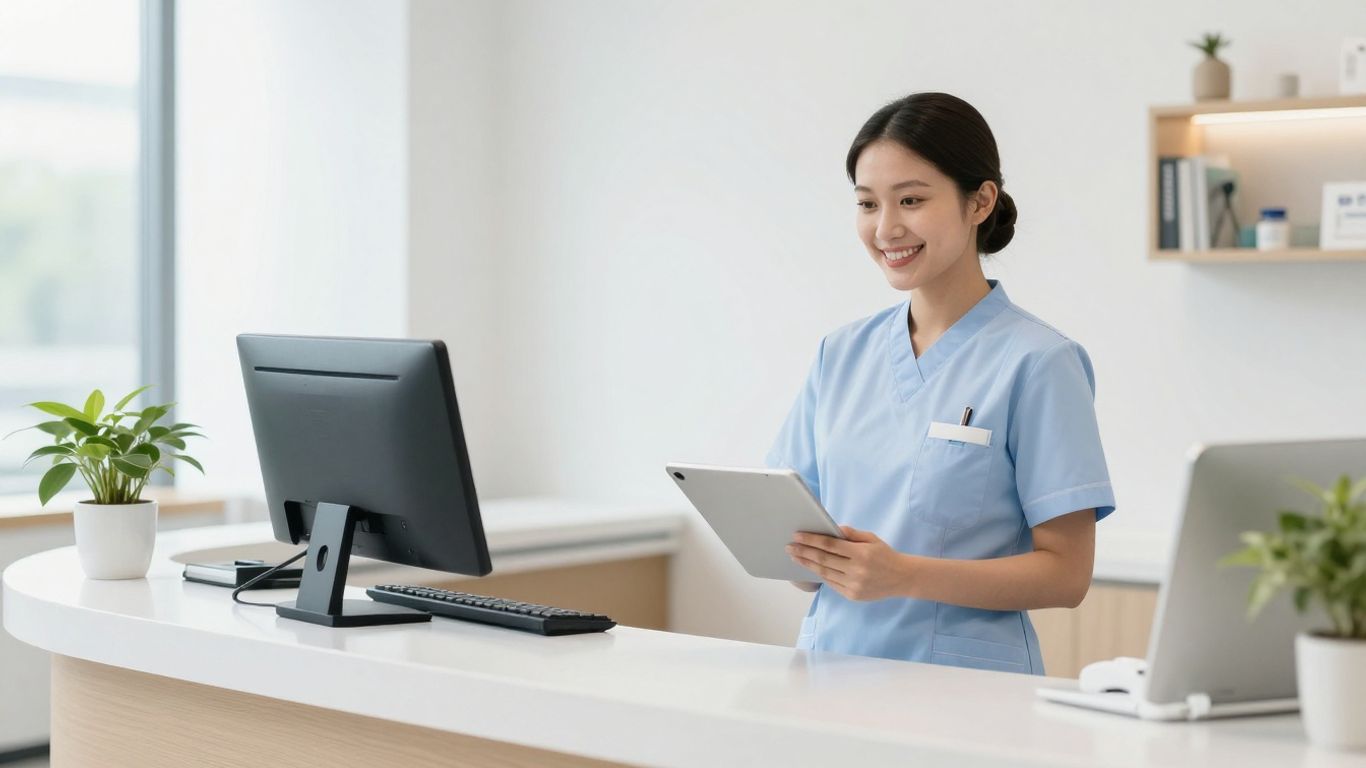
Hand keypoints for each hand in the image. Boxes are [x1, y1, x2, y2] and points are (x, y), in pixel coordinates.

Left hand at [786, 526, 908, 601]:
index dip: (811, 540)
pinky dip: (819, 575)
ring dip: (807, 564)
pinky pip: (831, 583)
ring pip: (824, 572)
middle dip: (803, 552)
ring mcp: (854, 584)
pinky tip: (810, 568)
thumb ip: (851, 534)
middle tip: (789, 547)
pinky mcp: (852, 595)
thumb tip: (832, 528)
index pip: (830, 545)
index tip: (797, 536)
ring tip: (795, 557)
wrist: (902, 578)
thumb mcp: (871, 538)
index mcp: (861, 553)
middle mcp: (856, 570)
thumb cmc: (884, 555)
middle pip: (823, 559)